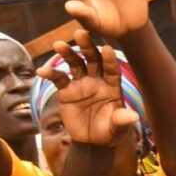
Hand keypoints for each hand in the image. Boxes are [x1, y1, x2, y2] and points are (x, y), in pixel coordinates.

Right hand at [39, 30, 137, 145]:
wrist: (93, 142)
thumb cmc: (111, 132)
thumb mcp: (118, 128)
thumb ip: (122, 120)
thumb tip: (133, 117)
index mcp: (113, 85)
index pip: (112, 69)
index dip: (110, 59)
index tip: (107, 48)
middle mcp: (97, 80)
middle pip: (92, 59)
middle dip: (87, 46)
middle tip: (81, 33)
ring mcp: (81, 83)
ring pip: (74, 64)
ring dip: (67, 53)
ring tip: (59, 44)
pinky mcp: (66, 91)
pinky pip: (58, 79)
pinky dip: (50, 73)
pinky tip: (42, 71)